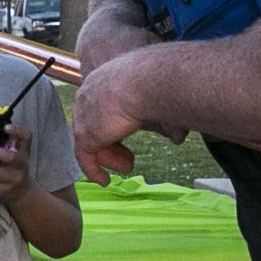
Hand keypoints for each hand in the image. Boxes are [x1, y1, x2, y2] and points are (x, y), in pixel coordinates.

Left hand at [0, 122, 35, 201]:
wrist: (21, 192)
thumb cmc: (13, 167)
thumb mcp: (15, 154)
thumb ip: (4, 144)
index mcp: (23, 151)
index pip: (26, 138)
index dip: (17, 132)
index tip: (5, 127)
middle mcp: (21, 164)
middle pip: (10, 158)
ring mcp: (13, 179)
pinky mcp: (3, 190)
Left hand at [71, 58, 152, 184]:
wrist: (146, 82)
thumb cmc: (158, 85)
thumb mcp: (160, 102)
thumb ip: (163, 119)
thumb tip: (178, 135)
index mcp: (105, 80)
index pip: (103, 105)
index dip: (115, 123)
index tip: (126, 134)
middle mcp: (89, 94)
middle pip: (94, 123)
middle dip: (112, 142)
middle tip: (128, 156)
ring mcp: (83, 114)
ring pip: (90, 141)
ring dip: (108, 156)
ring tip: (127, 167)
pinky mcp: (84, 133)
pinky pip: (84, 157)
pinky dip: (94, 170)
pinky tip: (104, 180)